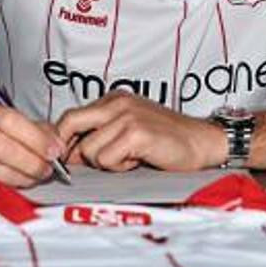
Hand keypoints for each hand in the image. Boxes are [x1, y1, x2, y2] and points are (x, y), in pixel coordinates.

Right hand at [0, 97, 63, 193]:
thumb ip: (26, 126)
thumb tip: (55, 140)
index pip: (10, 121)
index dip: (37, 138)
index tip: (55, 150)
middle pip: (5, 150)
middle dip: (33, 163)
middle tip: (48, 169)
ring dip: (23, 178)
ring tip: (34, 177)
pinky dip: (5, 188)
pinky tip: (12, 184)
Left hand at [55, 92, 225, 171]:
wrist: (201, 142)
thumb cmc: (167, 140)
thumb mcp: (128, 129)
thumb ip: (100, 134)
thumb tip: (67, 153)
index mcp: (114, 99)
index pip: (71, 116)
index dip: (63, 140)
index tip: (66, 158)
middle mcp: (117, 103)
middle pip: (70, 123)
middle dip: (70, 149)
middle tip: (82, 165)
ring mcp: (126, 116)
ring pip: (89, 150)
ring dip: (105, 162)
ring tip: (129, 158)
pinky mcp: (136, 133)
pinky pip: (106, 159)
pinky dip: (119, 166)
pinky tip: (137, 160)